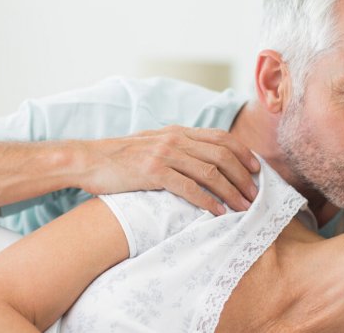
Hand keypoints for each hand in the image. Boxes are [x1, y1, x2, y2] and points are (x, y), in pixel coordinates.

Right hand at [78, 126, 259, 214]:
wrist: (88, 160)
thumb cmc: (121, 157)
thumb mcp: (154, 143)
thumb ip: (179, 147)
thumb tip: (204, 160)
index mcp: (178, 131)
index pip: (221, 138)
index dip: (243, 153)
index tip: (256, 169)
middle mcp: (175, 139)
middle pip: (222, 155)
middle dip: (243, 176)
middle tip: (254, 194)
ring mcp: (164, 154)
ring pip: (210, 172)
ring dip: (231, 191)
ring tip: (243, 206)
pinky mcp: (153, 172)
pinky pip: (189, 187)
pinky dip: (207, 201)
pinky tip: (218, 212)